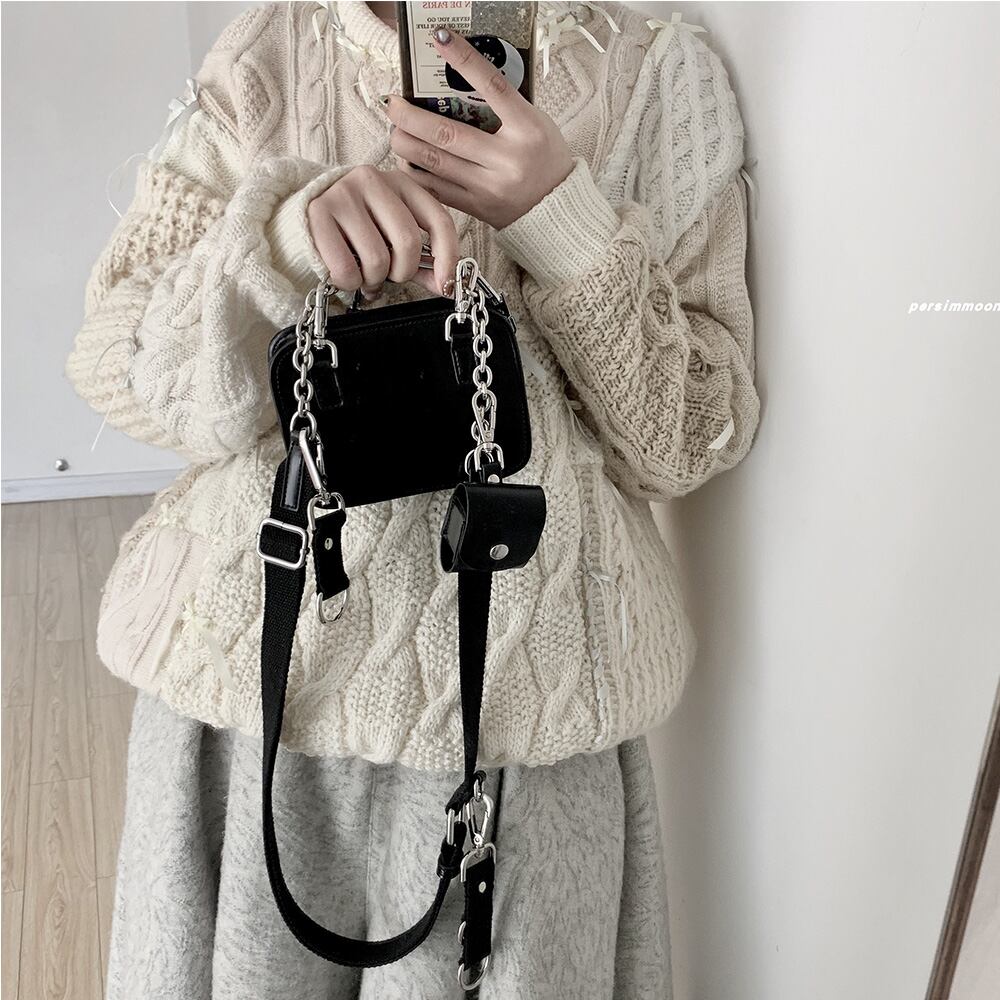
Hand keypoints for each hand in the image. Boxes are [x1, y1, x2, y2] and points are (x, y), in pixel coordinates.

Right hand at [306, 165, 458, 297]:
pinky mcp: (317, 213)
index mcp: (401, 183)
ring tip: (363, 274)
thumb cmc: (355, 231)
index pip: (438, 220)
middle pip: (408, 243)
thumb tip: (445, 284)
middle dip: (402, 273)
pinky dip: (350, 283)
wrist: (304, 219)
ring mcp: (343, 194)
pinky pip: (347, 268)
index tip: (446, 283)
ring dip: (373, 280)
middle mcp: (373, 181)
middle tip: (389, 276)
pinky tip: (346, 274)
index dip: (448, 258)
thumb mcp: (392, 237)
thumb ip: (421, 260)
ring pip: (377, 260)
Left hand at [383, 28, 574, 228]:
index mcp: (527, 130)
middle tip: (393, 103)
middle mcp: (507, 160)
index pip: (492, 86)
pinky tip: (406, 161)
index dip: (464, 60)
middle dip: (410, 116)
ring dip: (405, 144)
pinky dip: (415, 174)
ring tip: (394, 131)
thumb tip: (460, 83)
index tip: (439, 39)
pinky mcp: (477, 209)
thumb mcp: (536, 124)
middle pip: (446, 133)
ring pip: (435, 162)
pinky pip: (437, 191)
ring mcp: (490, 187)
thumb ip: (504, 107)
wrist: (559, 209)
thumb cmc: (546, 160)